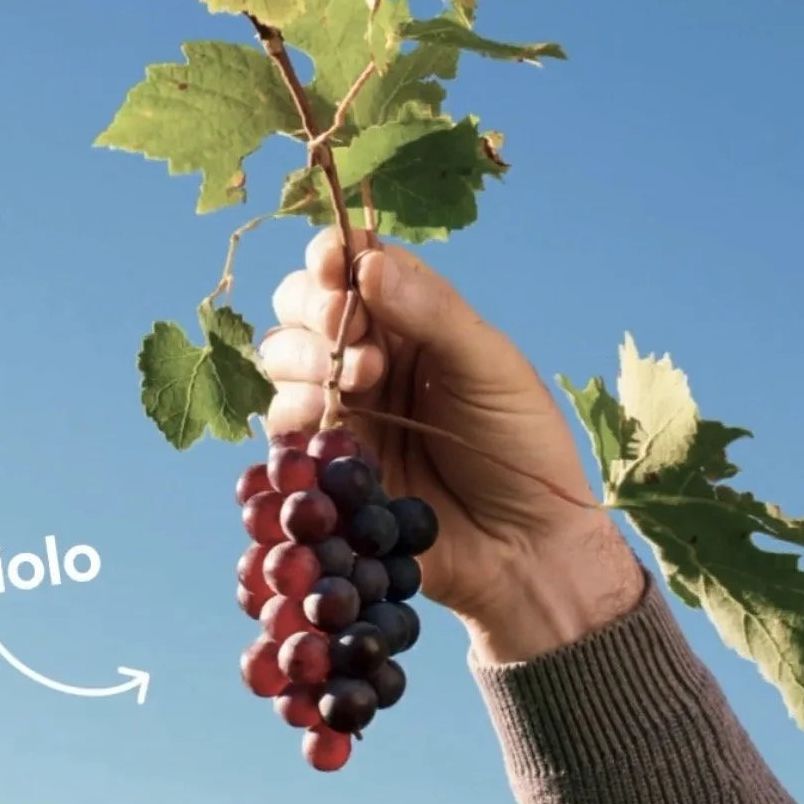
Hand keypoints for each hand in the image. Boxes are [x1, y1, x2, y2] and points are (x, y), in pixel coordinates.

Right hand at [260, 229, 644, 664]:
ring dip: (303, 358)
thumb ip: (431, 312)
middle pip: (304, 304)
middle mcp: (371, 353)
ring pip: (282, 357)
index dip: (334, 255)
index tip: (337, 263)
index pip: (356, 265)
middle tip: (356, 337)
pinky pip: (281, 423)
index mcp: (415, 317)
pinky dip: (290, 411)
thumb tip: (367, 261)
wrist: (522, 548)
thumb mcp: (490, 367)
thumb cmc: (522, 448)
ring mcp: (345, 406)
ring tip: (355, 384)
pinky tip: (322, 418)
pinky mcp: (326, 460)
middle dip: (315, 309)